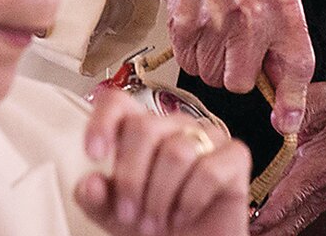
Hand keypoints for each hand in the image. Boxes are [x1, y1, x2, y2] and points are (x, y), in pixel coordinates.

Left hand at [77, 87, 251, 235]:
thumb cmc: (157, 225)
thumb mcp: (115, 215)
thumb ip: (97, 198)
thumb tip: (89, 183)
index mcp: (142, 131)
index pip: (118, 102)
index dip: (103, 121)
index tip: (94, 153)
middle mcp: (175, 126)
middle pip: (145, 128)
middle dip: (132, 179)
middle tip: (130, 214)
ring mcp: (208, 137)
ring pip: (176, 152)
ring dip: (160, 198)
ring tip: (156, 221)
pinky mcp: (235, 156)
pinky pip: (208, 170)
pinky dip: (190, 202)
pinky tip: (183, 215)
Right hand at [114, 0, 314, 133]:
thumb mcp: (272, 8)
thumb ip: (284, 54)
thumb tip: (289, 112)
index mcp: (284, 8)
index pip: (298, 64)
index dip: (292, 99)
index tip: (287, 122)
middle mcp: (255, 12)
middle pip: (240, 83)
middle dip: (232, 72)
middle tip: (231, 45)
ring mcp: (220, 17)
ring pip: (211, 76)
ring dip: (209, 61)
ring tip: (214, 30)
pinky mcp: (189, 22)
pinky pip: (188, 63)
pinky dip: (190, 51)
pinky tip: (198, 26)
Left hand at [250, 83, 325, 235]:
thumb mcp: (325, 100)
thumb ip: (304, 107)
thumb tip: (277, 120)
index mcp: (320, 167)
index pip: (292, 196)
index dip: (269, 213)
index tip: (247, 222)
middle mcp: (319, 189)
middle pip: (289, 221)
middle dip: (263, 229)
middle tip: (234, 229)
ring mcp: (315, 198)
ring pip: (290, 226)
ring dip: (267, 231)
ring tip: (239, 231)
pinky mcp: (310, 201)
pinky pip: (291, 221)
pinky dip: (273, 227)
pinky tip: (253, 227)